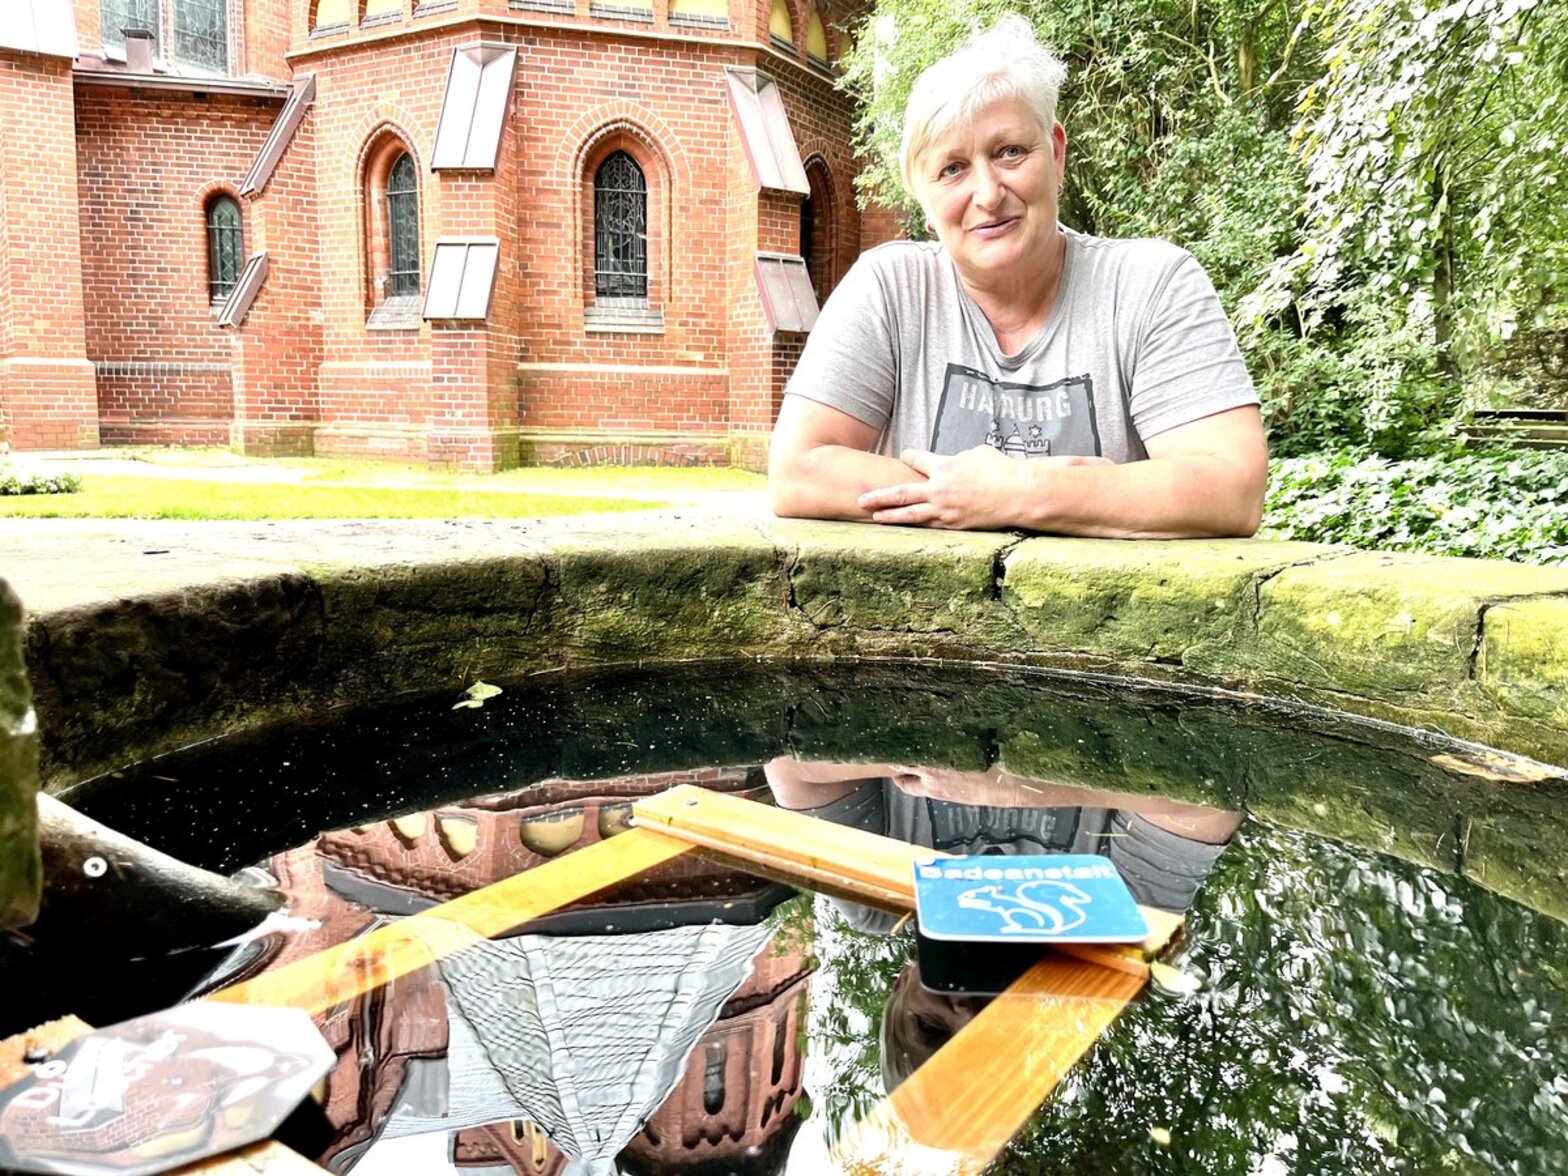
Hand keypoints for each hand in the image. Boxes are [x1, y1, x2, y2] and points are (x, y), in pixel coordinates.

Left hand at [858, 447, 1112, 529]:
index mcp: (944, 467)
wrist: (1019, 494)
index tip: (903, 456)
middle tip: (860, 498)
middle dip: (879, 495)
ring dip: (890, 516)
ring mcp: (946, 510)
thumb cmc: (1002, 470)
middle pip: (901, 493)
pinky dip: (916, 526)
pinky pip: (930, 525)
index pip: (916, 460)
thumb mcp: (977, 454)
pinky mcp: (955, 525)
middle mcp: (940, 489)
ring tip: (873, 517)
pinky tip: (905, 528)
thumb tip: (952, 463)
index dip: (909, 457)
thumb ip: (958, 459)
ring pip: (911, 514)